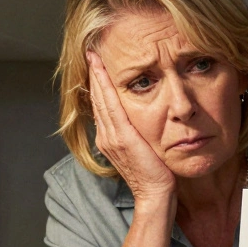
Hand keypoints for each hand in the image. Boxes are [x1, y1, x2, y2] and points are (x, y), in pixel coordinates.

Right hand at [87, 52, 175, 200]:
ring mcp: (110, 136)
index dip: (97, 84)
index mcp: (109, 139)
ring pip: (100, 98)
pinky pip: (109, 104)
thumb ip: (137, 134)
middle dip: (94, 74)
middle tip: (91, 52)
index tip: (97, 65)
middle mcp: (106, 136)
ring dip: (97, 75)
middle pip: (96, 98)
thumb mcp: (143, 149)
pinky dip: (104, 86)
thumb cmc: (156, 174)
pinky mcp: (121, 136)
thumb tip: (140, 120)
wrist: (155, 194)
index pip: (100, 105)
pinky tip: (102, 70)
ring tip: (94, 55)